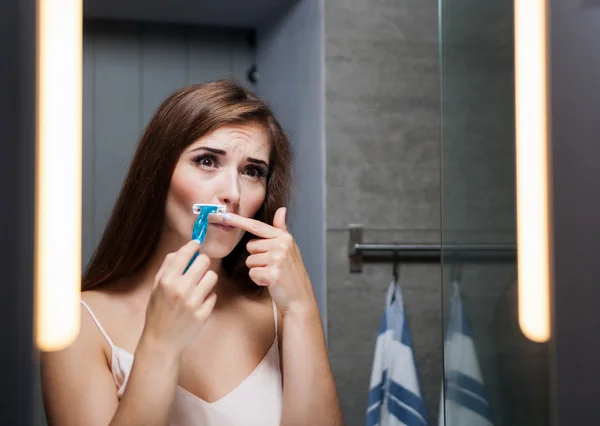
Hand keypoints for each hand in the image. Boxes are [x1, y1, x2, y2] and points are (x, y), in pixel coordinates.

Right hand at [141, 240, 217, 355]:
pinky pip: (213, 295)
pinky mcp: (203, 314)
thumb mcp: (156, 287)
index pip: (184, 254)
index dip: (193, 245)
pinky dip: (207, 297)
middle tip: (198, 269)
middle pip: (204, 262)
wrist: (161, 340)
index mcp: (166, 281)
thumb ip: (168, 267)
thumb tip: (182, 250)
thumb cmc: (158, 311)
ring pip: (212, 277)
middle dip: (202, 262)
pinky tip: (198, 303)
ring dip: (207, 279)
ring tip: (198, 287)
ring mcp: (193, 303)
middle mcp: (180, 290)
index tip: (197, 243)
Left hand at [222, 207, 316, 314]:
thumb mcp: (289, 248)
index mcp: (284, 237)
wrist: (299, 297)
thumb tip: (281, 210)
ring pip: (250, 261)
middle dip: (257, 257)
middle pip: (250, 246)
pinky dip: (259, 280)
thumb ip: (281, 229)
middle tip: (272, 266)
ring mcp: (277, 259)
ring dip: (258, 270)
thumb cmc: (291, 273)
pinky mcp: (272, 273)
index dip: (240, 221)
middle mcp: (281, 245)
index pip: (257, 226)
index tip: (225, 216)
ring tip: (272, 274)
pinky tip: (271, 282)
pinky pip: (252, 273)